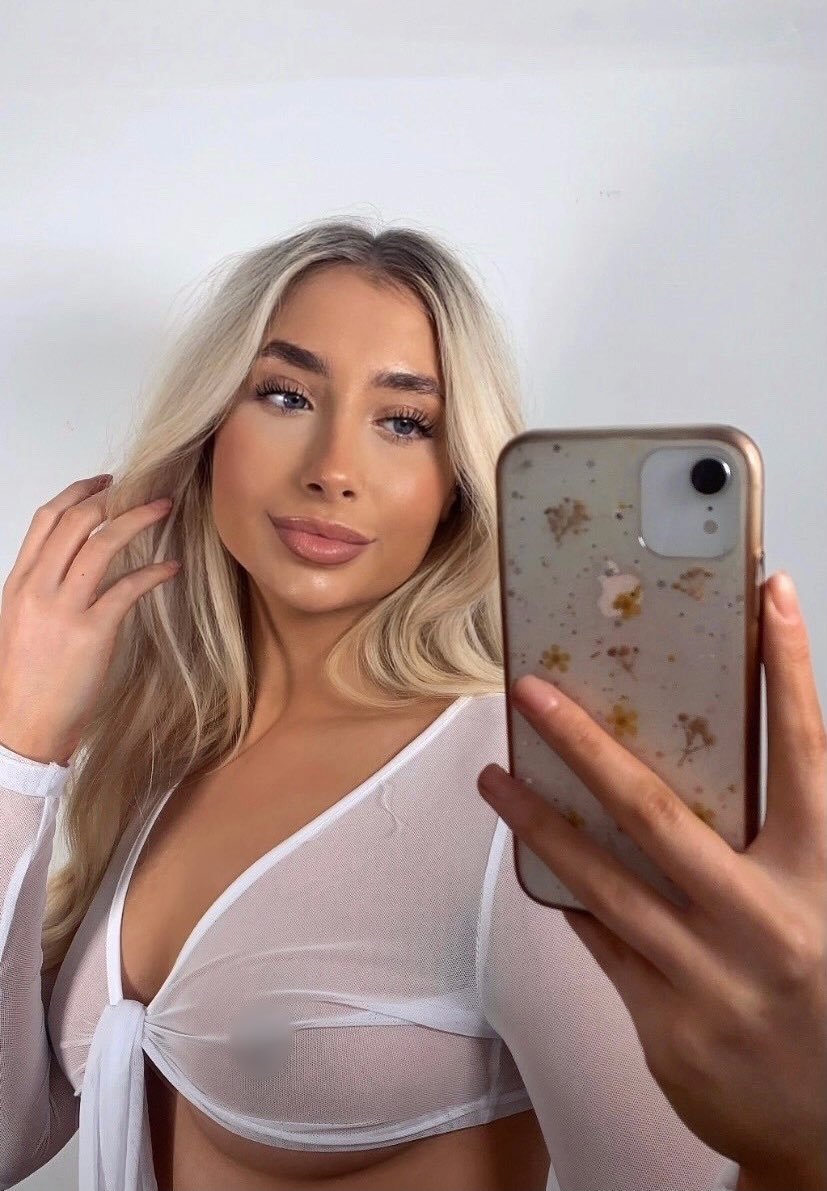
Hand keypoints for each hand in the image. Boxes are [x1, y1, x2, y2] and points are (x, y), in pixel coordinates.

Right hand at [0, 474, 179, 765]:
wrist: (23, 727)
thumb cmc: (27, 681)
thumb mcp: (22, 624)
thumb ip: (43, 591)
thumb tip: (73, 567)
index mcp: (19, 583)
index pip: (46, 519)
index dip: (78, 493)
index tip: (106, 484)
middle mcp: (38, 588)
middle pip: (75, 521)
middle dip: (114, 498)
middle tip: (145, 492)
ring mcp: (64, 609)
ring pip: (101, 544)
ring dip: (137, 520)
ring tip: (164, 510)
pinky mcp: (92, 632)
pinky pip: (128, 588)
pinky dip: (154, 572)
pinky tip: (171, 568)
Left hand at [477, 571, 826, 1187]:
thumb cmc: (824, 995)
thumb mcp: (820, 902)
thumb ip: (782, 838)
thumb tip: (722, 758)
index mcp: (819, 876)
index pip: (805, 752)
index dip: (792, 669)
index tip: (767, 597)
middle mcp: (765, 920)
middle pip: (659, 812)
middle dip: (586, 744)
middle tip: (532, 691)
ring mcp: (709, 976)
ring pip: (603, 880)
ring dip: (539, 821)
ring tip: (492, 777)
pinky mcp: (665, 1023)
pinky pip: (601, 940)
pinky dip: (567, 892)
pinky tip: (533, 857)